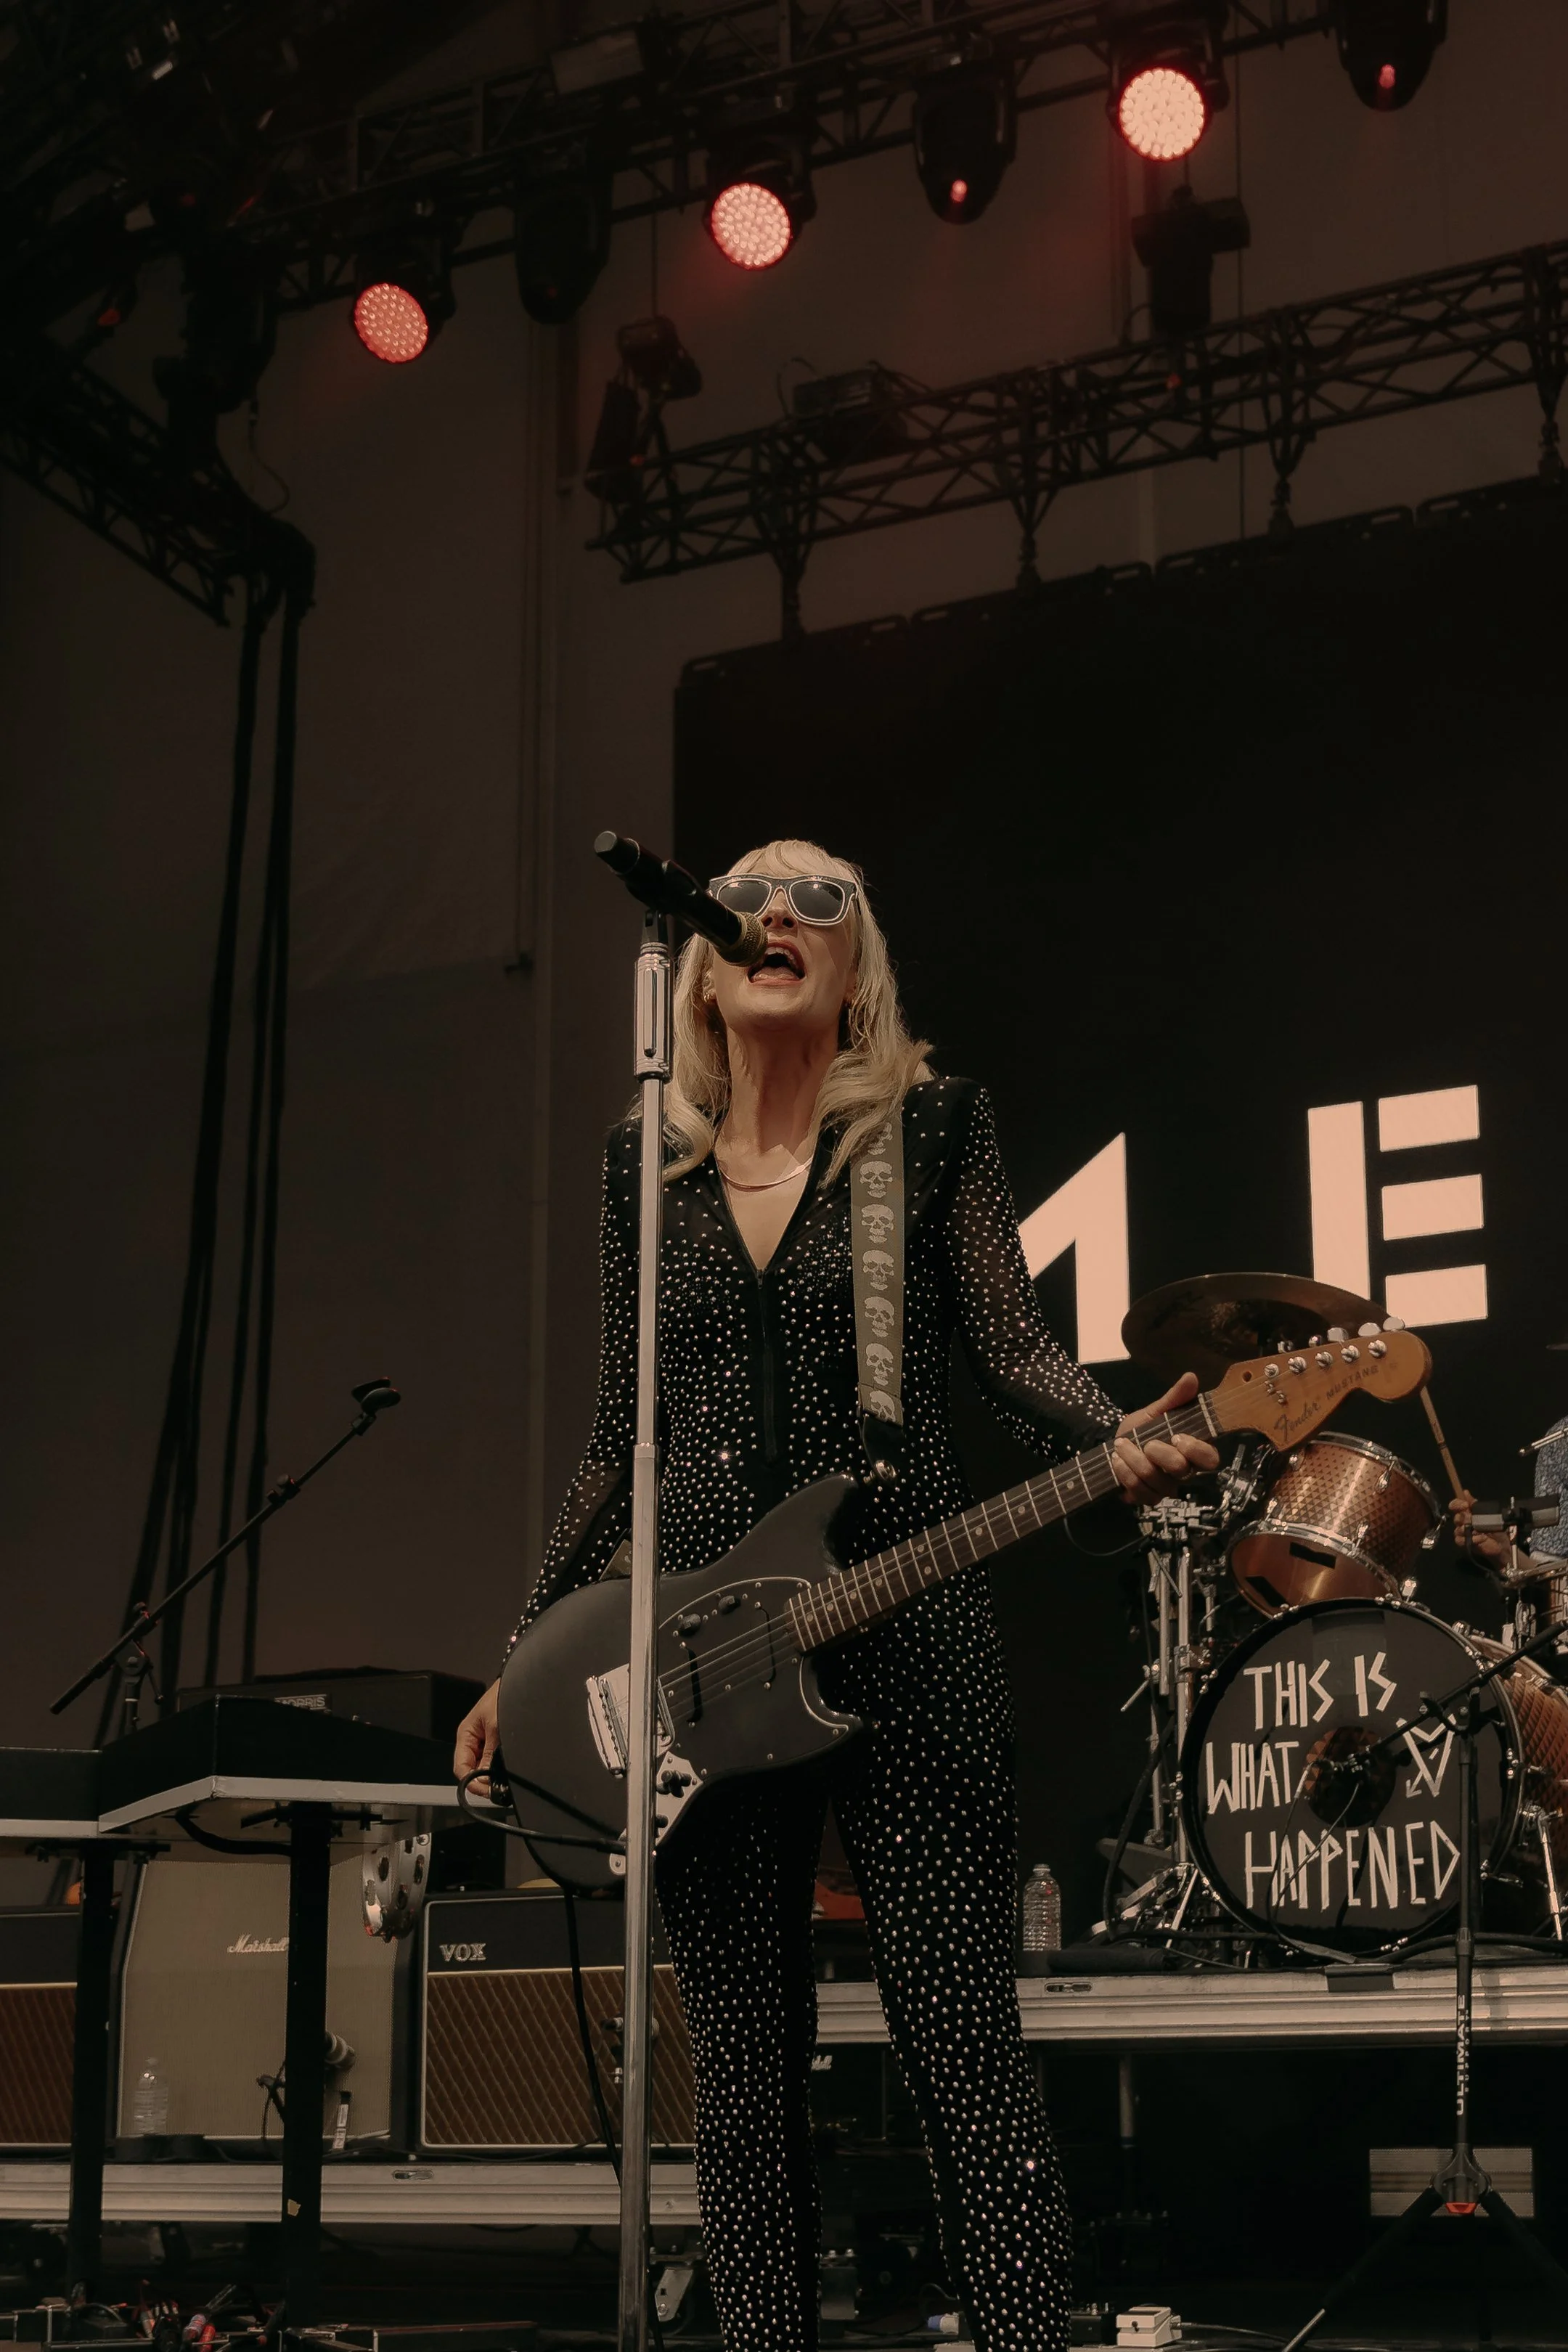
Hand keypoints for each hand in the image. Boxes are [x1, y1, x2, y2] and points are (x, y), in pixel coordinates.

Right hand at [454, 1679, 500, 1791]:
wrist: (521, 1683)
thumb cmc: (505, 1695)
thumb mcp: (496, 1728)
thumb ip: (489, 1755)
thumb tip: (484, 1779)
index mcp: (466, 1734)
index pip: (460, 1766)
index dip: (470, 1781)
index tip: (483, 1791)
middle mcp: (473, 1739)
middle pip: (470, 1769)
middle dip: (481, 1781)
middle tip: (495, 1791)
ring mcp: (484, 1741)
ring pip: (482, 1767)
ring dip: (490, 1775)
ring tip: (501, 1783)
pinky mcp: (496, 1742)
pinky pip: (492, 1761)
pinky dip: (497, 1769)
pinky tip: (505, 1773)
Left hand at [1113, 1372, 1220, 1506]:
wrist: (1114, 1445)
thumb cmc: (1141, 1428)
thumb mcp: (1155, 1411)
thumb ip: (1174, 1398)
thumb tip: (1191, 1376)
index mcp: (1192, 1449)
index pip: (1210, 1459)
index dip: (1195, 1450)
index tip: (1176, 1436)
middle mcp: (1184, 1473)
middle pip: (1183, 1471)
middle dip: (1159, 1453)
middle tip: (1144, 1442)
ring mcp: (1167, 1488)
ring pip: (1157, 1481)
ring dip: (1134, 1460)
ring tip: (1121, 1446)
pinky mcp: (1149, 1498)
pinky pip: (1140, 1492)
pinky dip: (1125, 1473)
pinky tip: (1116, 1461)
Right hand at [1449, 1490, 1512, 1567]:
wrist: (1501, 1543)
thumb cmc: (1495, 1528)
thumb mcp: (1488, 1513)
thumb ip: (1475, 1504)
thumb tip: (1465, 1492)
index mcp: (1466, 1513)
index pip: (1455, 1505)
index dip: (1457, 1504)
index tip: (1465, 1505)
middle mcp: (1463, 1522)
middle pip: (1456, 1518)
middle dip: (1465, 1518)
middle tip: (1474, 1520)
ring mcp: (1463, 1533)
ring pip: (1457, 1530)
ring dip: (1469, 1530)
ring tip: (1480, 1531)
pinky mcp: (1465, 1543)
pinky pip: (1461, 1540)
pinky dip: (1472, 1539)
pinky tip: (1481, 1538)